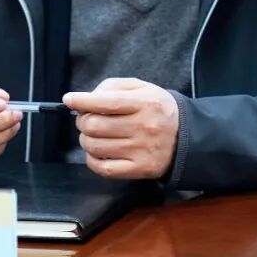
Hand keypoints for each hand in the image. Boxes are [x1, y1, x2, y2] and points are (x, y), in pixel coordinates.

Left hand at [64, 78, 178, 179]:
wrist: (187, 137)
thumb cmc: (158, 109)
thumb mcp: (143, 88)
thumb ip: (114, 87)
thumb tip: (88, 97)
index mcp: (145, 103)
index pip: (106, 102)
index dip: (83, 101)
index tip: (69, 99)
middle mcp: (143, 127)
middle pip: (95, 125)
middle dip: (83, 120)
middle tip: (86, 118)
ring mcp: (141, 150)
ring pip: (95, 146)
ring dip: (86, 139)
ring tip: (93, 134)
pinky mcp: (139, 169)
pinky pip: (103, 168)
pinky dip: (92, 160)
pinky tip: (97, 152)